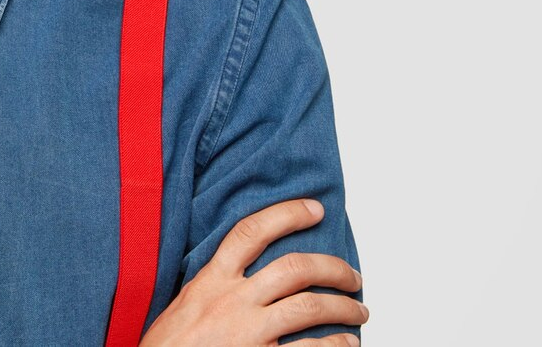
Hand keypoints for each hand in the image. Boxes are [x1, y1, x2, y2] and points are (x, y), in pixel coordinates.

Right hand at [138, 198, 367, 346]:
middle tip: (352, 275)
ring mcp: (249, 333)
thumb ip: (213, 288)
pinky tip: (347, 344)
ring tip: (358, 310)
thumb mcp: (183, 306)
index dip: (287, 214)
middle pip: (294, 268)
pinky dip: (336, 345)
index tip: (313, 209)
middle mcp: (232, 302)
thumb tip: (243, 275)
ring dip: (343, 307)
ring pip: (310, 307)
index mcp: (210, 282)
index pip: (250, 232)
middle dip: (332, 268)